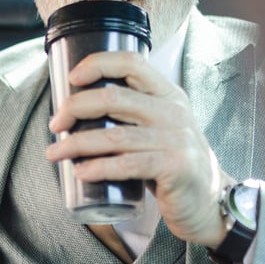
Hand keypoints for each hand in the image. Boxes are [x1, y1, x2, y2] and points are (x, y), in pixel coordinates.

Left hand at [46, 50, 230, 247]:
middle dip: (75, 108)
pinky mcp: (174, 168)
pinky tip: (81, 172)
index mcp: (168, 94)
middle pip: (114, 97)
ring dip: (76, 143)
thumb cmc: (173, 164)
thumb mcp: (161, 129)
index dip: (97, 64)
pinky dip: (99, 167)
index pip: (131, 62)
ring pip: (114, 135)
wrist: (210, 201)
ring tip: (55, 153)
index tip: (71, 80)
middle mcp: (173, 111)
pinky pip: (127, 165)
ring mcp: (176, 140)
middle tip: (55, 124)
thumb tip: (78, 110)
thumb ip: (133, 115)